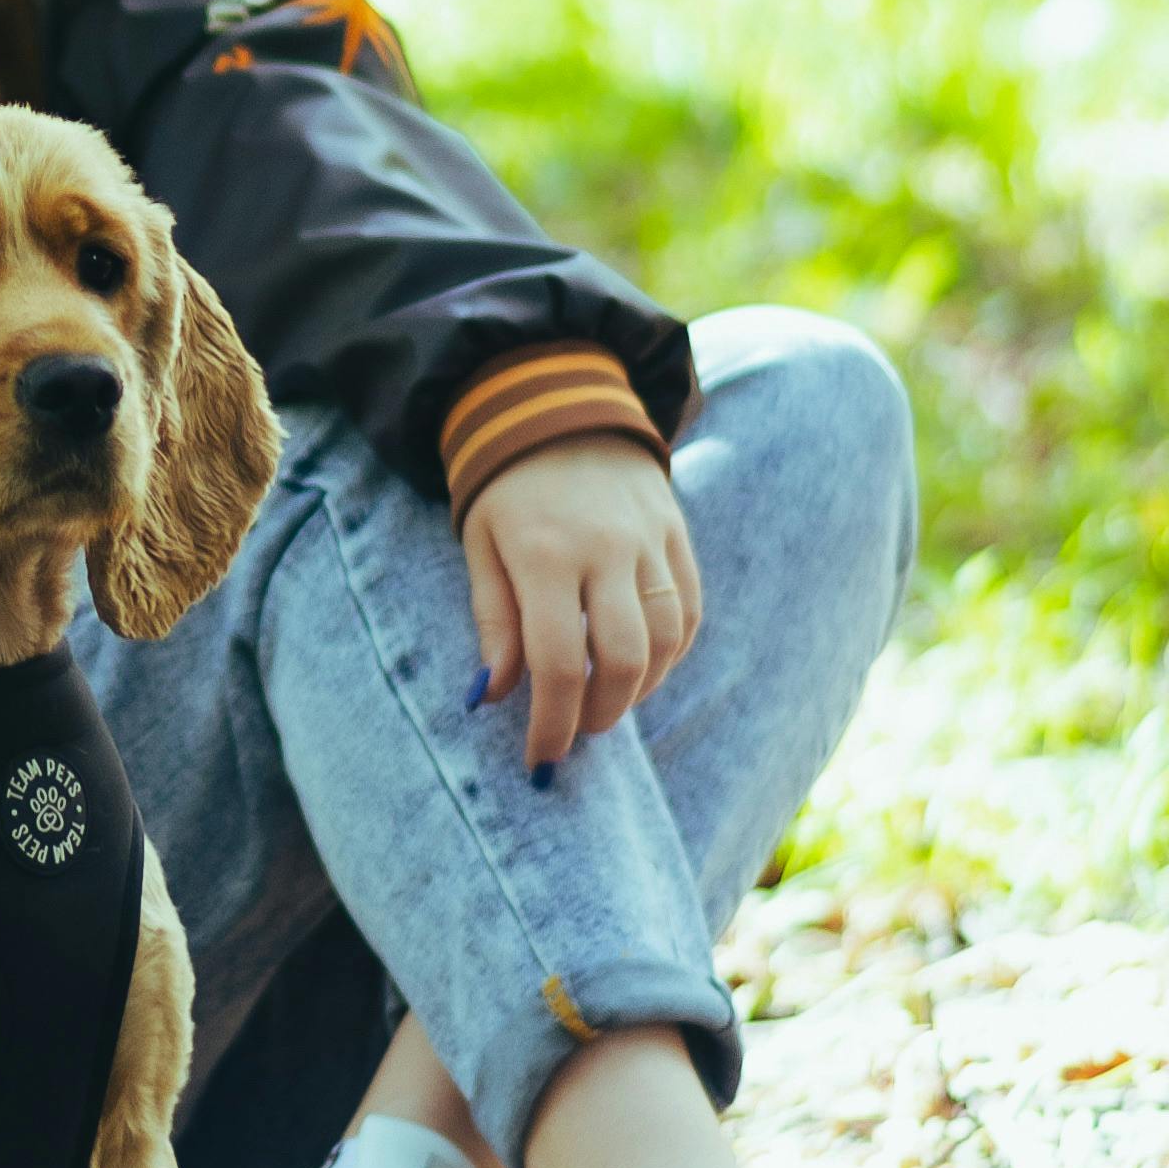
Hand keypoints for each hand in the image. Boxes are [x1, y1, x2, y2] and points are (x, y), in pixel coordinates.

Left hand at [465, 437, 701, 770]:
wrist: (559, 408)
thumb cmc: (506, 488)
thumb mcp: (480, 547)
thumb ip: (492, 622)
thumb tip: (491, 695)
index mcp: (545, 554)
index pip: (557, 662)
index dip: (551, 724)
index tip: (540, 759)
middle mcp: (606, 549)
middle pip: (623, 660)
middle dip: (599, 714)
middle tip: (576, 730)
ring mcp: (650, 541)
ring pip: (665, 640)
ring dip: (638, 689)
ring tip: (606, 701)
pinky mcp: (678, 535)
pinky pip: (688, 611)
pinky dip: (671, 653)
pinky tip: (641, 666)